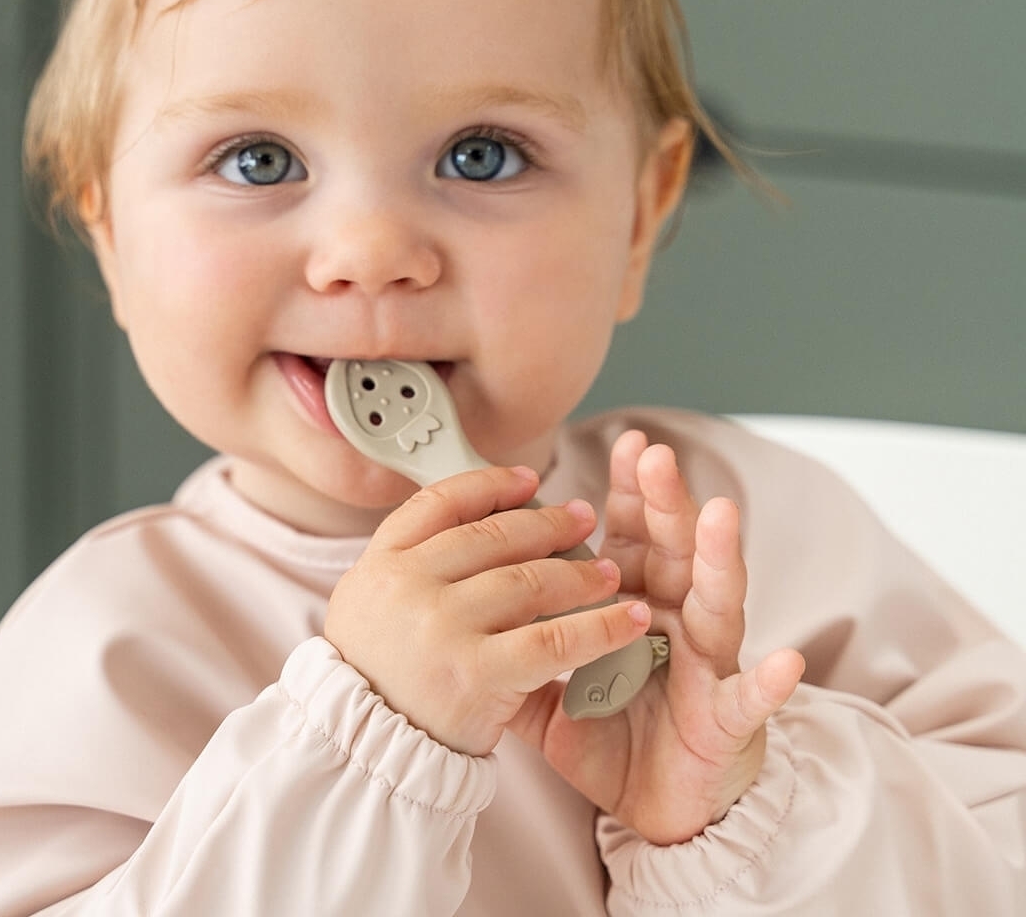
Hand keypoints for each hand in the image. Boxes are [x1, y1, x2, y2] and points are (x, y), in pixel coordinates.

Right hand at [324, 465, 653, 756]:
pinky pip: (554, 639)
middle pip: (493, 535)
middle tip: (583, 519)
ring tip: (608, 573)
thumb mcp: (373, 604)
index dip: (491, 485)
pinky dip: (600, 627)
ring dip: (579, 572)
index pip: (441, 502)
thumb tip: (480, 516)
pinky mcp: (479, 674)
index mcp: (381, 562)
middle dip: (547, 524)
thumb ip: (415, 561)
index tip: (529, 482)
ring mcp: (443, 627)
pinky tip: (630, 622)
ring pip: (529, 580)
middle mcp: (408, 585)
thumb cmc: (379, 678)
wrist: (366, 756)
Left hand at [508, 432, 805, 844]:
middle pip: (675, 550)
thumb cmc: (614, 738)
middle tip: (654, 456)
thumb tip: (468, 612)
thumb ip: (520, 647)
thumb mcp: (551, 688)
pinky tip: (785, 661)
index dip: (631, 492)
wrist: (657, 809)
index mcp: (634, 605)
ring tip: (720, 515)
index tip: (625, 444)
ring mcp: (706, 665)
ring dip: (720, 557)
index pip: (633, 537)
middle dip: (666, 501)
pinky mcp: (726, 719)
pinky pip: (749, 699)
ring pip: (717, 602)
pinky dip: (768, 681)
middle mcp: (675, 622)